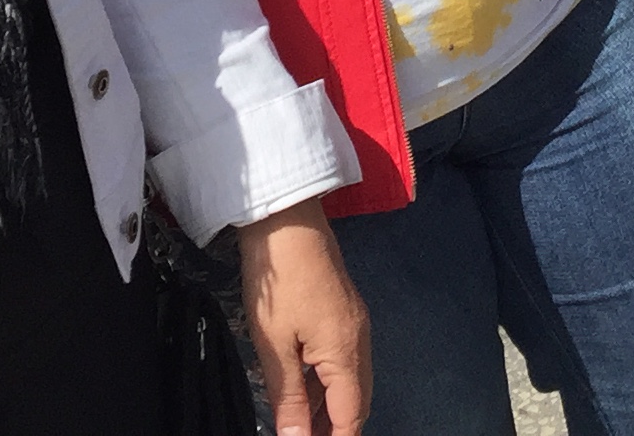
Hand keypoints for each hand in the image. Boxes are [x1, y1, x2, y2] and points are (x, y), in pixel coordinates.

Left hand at [238, 198, 369, 435]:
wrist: (286, 218)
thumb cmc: (279, 279)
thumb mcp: (274, 344)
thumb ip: (288, 397)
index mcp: (346, 351)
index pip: (351, 416)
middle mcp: (359, 339)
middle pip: (357, 400)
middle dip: (336, 427)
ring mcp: (353, 322)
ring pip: (349, 380)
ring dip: (330, 406)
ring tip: (301, 424)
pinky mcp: (342, 310)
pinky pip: (342, 358)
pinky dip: (326, 381)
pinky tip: (302, 389)